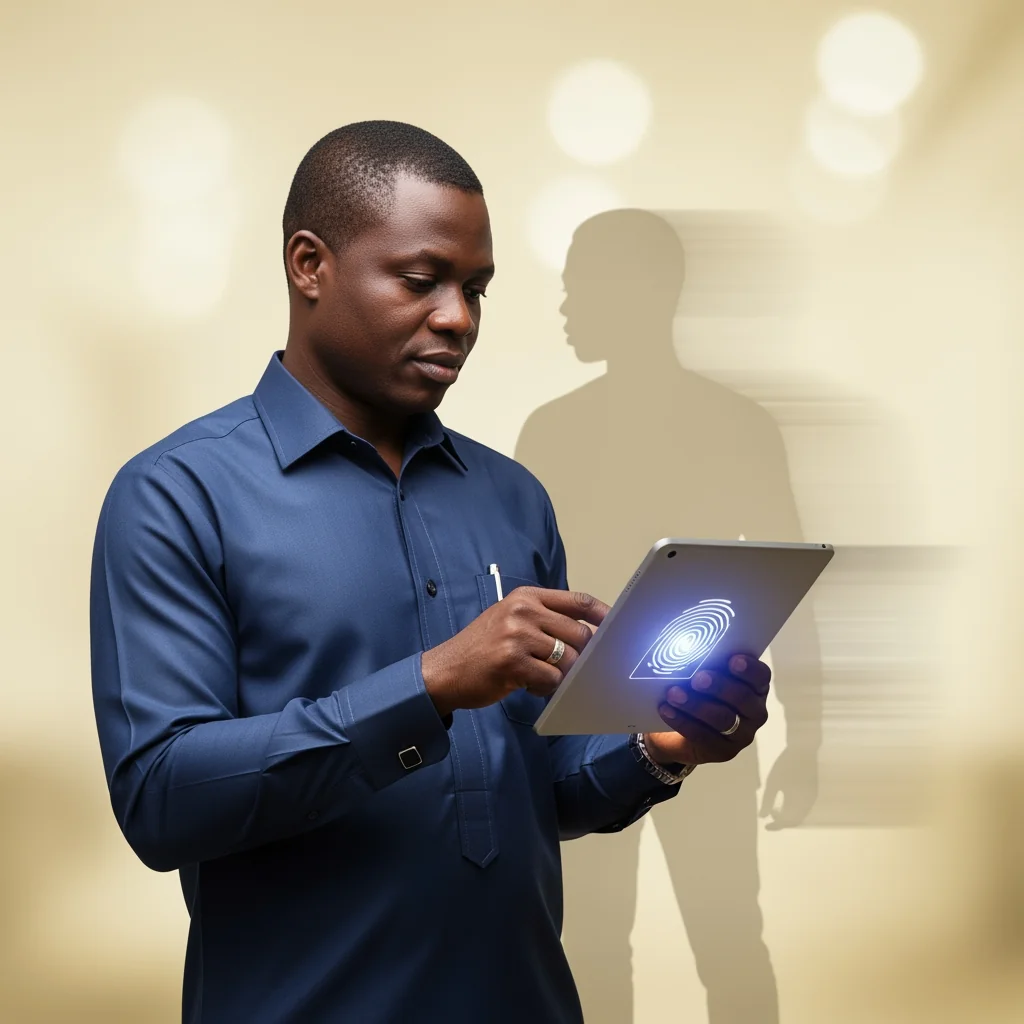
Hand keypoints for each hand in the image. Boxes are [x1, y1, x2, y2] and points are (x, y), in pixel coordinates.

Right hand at [421, 588, 609, 716]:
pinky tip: (531, 686)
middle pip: (579, 633)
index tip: (618, 628)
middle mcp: (522, 610)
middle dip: (582, 655)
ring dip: (562, 675)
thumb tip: (589, 633)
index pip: (577, 600)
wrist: (445, 671)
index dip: (603, 614)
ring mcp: (517, 635)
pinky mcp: (512, 661)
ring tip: (542, 677)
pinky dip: (547, 688)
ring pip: (568, 658)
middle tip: (573, 669)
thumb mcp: (510, 620)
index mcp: (526, 596)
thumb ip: (545, 620)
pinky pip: (551, 678)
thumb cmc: (482, 648)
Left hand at [643, 654, 770, 766]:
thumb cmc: (698, 694)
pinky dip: (683, 722)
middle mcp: (755, 711)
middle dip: (720, 686)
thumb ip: (705, 665)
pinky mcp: (724, 751)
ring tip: (673, 693)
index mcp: (755, 687)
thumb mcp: (703, 677)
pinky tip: (666, 710)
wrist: (680, 732)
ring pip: (724, 719)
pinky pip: (704, 737)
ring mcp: (742, 735)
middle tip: (698, 678)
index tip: (732, 659)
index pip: (761, 676)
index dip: (749, 668)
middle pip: (743, 698)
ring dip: (697, 705)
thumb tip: (689, 649)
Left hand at [759, 745, 818, 829]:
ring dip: (787, 814)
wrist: (804, 748)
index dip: (777, 826)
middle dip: (782, 821)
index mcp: (799, 803)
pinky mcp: (812, 790)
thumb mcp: (773, 782)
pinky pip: (802, 805)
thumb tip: (762, 817)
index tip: (765, 826)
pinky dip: (792, 807)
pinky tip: (782, 799)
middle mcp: (808, 803)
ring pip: (799, 813)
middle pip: (795, 820)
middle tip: (769, 816)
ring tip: (773, 807)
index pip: (788, 822)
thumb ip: (767, 800)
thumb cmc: (786, 765)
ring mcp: (812, 796)